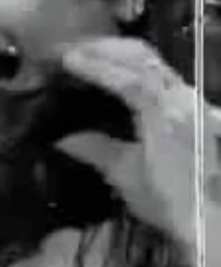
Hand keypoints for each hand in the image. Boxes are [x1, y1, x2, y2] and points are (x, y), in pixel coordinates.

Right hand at [54, 37, 199, 247]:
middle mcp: (181, 98)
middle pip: (143, 57)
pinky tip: (119, 74)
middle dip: (106, 48)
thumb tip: (61, 139)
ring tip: (92, 55)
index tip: (66, 59)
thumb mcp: (127, 177)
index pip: (127, 78)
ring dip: (120, 54)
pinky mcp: (194, 107)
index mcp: (163, 114)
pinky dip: (135, 66)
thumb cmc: (171, 202)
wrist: (214, 218)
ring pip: (154, 62)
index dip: (95, 66)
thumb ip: (96, 150)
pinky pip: (161, 74)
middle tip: (74, 49)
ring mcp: (191, 100)